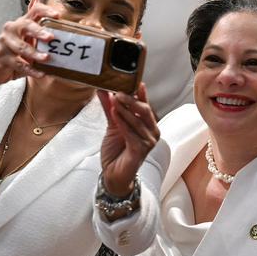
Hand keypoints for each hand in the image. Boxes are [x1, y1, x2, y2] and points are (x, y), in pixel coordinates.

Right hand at [0, 0, 61, 84]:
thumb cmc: (14, 50)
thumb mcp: (25, 35)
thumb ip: (33, 19)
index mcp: (20, 23)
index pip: (33, 11)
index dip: (45, 11)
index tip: (58, 15)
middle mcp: (11, 30)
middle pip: (25, 25)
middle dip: (38, 31)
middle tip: (51, 37)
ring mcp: (5, 44)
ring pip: (22, 47)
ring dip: (35, 54)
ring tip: (47, 58)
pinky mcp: (2, 59)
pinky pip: (19, 64)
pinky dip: (31, 70)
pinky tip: (41, 73)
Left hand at [98, 82, 159, 197]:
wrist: (113, 174)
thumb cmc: (116, 151)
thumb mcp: (112, 125)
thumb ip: (110, 108)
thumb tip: (104, 91)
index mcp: (148, 125)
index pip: (145, 105)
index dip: (141, 93)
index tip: (135, 82)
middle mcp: (152, 132)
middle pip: (144, 110)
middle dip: (130, 100)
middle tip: (118, 92)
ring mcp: (148, 142)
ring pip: (137, 120)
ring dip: (124, 110)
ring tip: (114, 101)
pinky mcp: (140, 150)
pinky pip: (131, 133)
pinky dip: (122, 123)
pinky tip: (115, 114)